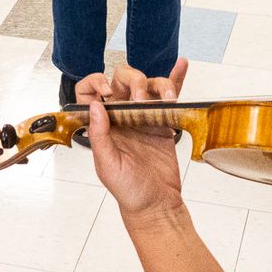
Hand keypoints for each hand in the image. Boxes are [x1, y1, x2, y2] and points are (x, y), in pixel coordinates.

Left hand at [86, 58, 189, 221]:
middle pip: (123, 81)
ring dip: (159, 84)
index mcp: (103, 125)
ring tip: (168, 98)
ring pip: (148, 85)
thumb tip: (95, 106)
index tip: (106, 92)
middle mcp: (122, 117)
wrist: (156, 205)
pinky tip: (181, 66)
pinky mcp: (164, 122)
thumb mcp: (107, 165)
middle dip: (133, 81)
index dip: (95, 83)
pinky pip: (169, 97)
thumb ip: (100, 135)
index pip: (90, 93)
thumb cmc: (128, 191)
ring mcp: (144, 117)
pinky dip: (176, 79)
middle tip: (141, 98)